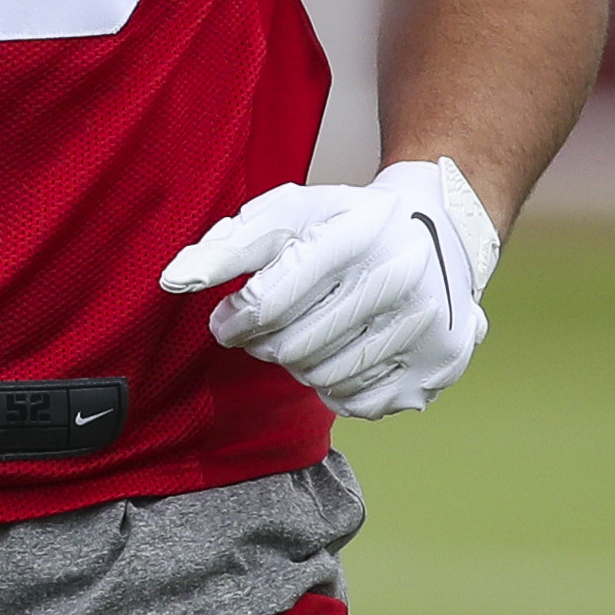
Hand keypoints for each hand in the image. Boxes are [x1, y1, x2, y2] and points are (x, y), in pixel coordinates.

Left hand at [162, 157, 498, 419]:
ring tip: (304, 334)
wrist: (439, 227)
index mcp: (354, 234)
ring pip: (322, 377)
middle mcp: (399, 279)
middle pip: (292, 346)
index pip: (269, 302)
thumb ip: (225, 246)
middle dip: (262, 343)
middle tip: (263, 329)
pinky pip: (358, 402)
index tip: (225, 320)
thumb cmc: (345, 221)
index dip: (234, 320)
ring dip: (297, 363)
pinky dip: (335, 385)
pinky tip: (341, 351)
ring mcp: (426, 325)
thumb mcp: (286, 213)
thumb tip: (173, 281)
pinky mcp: (440, 363)